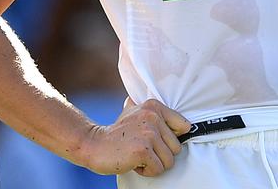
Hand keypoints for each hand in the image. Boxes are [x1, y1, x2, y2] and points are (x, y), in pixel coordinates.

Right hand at [76, 98, 190, 176]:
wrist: (94, 144)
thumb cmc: (116, 134)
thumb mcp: (134, 112)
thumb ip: (153, 112)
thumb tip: (181, 120)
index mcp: (154, 106)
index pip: (184, 126)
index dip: (171, 139)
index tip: (159, 142)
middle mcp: (153, 117)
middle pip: (176, 148)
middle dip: (161, 155)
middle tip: (142, 149)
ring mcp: (148, 133)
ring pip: (169, 161)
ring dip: (154, 164)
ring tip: (138, 155)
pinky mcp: (143, 150)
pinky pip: (158, 169)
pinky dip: (147, 171)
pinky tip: (134, 162)